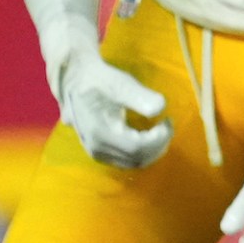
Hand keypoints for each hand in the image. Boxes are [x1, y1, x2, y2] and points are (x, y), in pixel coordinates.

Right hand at [52, 43, 172, 169]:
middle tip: (167, 124)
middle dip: (159, 144)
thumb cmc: (99, 80)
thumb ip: (140, 96)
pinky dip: (144, 152)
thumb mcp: (121, 83)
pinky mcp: (100, 152)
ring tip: (162, 129)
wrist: (76, 82)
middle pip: (137, 159)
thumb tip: (161, 108)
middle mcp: (96, 148)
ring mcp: (97, 152)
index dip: (158, 138)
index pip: (137, 148)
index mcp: (99, 133)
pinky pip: (127, 160)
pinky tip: (151, 136)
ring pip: (133, 162)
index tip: (167, 120)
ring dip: (153, 150)